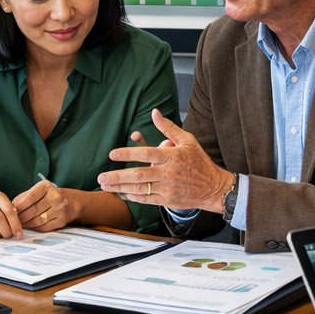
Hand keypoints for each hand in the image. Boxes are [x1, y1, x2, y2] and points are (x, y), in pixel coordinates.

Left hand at [12, 179, 76, 231]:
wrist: (70, 202)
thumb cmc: (48, 196)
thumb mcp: (37, 191)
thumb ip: (24, 197)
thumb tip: (10, 208)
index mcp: (47, 186)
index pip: (30, 197)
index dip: (20, 206)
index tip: (11, 211)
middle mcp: (56, 196)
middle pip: (33, 210)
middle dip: (21, 217)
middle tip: (13, 220)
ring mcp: (60, 209)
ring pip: (38, 220)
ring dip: (27, 224)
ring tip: (20, 224)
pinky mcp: (62, 220)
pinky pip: (44, 227)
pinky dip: (34, 228)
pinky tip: (30, 226)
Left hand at [98, 109, 232, 211]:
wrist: (213, 187)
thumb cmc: (199, 162)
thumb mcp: (187, 140)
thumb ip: (168, 128)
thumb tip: (154, 112)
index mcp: (172, 156)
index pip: (146, 154)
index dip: (128, 153)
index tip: (112, 154)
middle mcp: (168, 173)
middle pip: (139, 175)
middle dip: (118, 176)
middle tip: (101, 177)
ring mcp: (167, 188)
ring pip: (140, 189)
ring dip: (120, 187)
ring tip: (105, 186)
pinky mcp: (168, 200)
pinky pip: (147, 199)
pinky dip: (133, 197)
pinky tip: (121, 193)